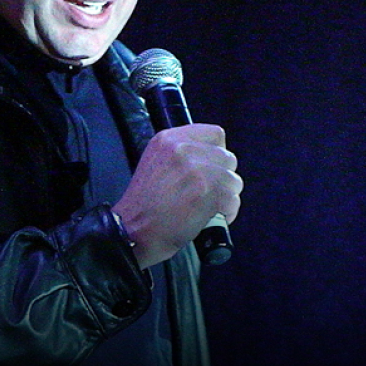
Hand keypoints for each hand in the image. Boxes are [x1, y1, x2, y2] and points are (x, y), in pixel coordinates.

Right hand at [112, 123, 241, 267]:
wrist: (132, 231)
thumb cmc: (143, 206)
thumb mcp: (155, 162)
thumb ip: (181, 153)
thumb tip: (211, 156)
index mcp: (169, 139)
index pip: (215, 134)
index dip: (216, 154)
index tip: (210, 169)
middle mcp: (183, 150)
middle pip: (228, 158)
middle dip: (222, 178)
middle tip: (207, 193)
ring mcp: (196, 171)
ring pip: (234, 180)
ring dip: (226, 197)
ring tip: (207, 207)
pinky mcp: (206, 193)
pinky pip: (233, 200)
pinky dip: (227, 213)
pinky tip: (209, 218)